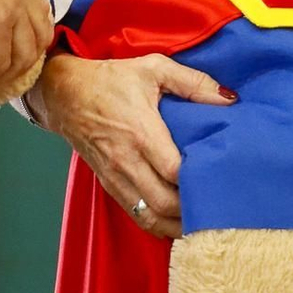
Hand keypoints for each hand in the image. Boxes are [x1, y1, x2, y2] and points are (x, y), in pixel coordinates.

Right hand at [33, 53, 233, 239]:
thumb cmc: (110, 79)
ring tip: (200, 222)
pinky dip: (157, 224)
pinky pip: (135, 214)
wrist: (63, 93)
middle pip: (164, 203)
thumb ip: (193, 83)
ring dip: (175, 225)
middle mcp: (126, 160)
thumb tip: (229, 98)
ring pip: (149, 217)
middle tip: (217, 204)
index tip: (220, 179)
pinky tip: (175, 222)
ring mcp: (115, 176)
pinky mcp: (108, 184)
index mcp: (141, 132)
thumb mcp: (153, 68)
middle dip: (192, 210)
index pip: (174, 171)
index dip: (198, 181)